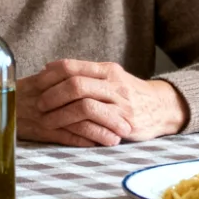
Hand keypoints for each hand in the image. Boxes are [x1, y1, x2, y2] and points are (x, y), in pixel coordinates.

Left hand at [17, 60, 187, 145]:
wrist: (163, 107)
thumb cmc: (129, 94)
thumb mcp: (110, 77)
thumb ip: (85, 73)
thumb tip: (50, 68)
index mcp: (107, 70)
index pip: (72, 67)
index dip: (50, 75)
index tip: (36, 82)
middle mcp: (114, 84)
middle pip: (76, 84)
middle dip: (53, 95)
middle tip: (40, 104)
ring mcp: (120, 104)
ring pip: (84, 105)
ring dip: (61, 114)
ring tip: (47, 120)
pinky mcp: (124, 123)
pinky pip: (96, 125)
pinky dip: (76, 128)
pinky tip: (66, 131)